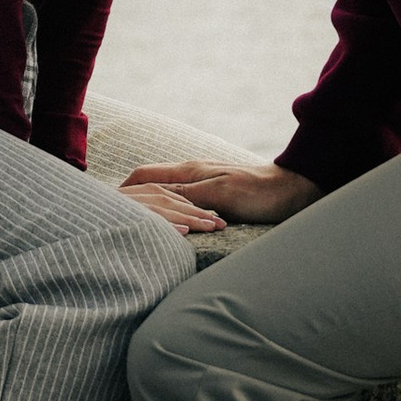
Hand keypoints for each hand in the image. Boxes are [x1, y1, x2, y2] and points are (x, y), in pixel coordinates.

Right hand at [121, 158, 317, 225]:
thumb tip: (153, 199)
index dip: (124, 190)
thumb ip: (188, 196)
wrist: (295, 192)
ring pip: (166, 196)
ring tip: (133, 223)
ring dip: (152, 208)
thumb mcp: (221, 194)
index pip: (144, 176)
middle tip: (112, 217)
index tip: (106, 205)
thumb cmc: (260, 193)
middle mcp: (193, 176)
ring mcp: (204, 186)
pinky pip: (182, 205)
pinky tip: (167, 227)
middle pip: (151, 185)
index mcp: (189, 173)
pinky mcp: (215, 198)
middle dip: (132, 199)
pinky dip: (169, 215)